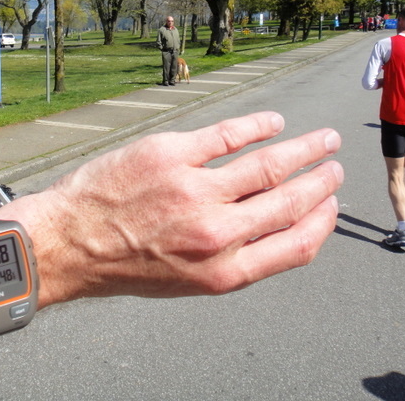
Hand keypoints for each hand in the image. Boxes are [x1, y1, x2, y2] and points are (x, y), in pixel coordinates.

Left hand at [0, 111, 342, 306]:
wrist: (69, 244)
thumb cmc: (125, 265)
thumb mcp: (186, 282)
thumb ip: (233, 259)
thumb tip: (271, 228)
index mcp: (223, 271)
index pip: (295, 247)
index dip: (322, 223)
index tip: (331, 205)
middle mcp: (216, 233)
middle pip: (288, 201)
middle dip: (320, 182)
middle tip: (335, 167)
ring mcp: (194, 190)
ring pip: (268, 164)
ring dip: (303, 149)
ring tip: (322, 140)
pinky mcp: (170, 154)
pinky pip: (228, 135)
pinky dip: (258, 125)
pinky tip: (273, 122)